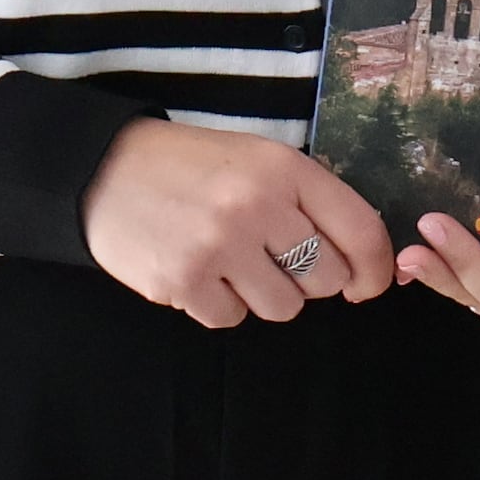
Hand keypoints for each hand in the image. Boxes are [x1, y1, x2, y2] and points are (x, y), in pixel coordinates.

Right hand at [78, 122, 397, 325]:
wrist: (104, 169)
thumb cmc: (192, 167)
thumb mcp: (259, 161)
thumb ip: (308, 202)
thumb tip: (358, 263)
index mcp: (285, 170)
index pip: (359, 230)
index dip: (375, 268)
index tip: (369, 284)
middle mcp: (257, 206)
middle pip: (325, 278)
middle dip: (310, 279)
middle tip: (277, 260)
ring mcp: (218, 247)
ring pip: (282, 307)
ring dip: (265, 294)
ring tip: (234, 262)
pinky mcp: (182, 282)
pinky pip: (231, 318)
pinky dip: (221, 303)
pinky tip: (201, 270)